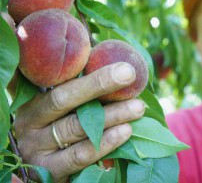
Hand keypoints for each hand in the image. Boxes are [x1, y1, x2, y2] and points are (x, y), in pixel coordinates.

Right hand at [13, 62, 144, 181]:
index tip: (121, 67)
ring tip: (137, 107)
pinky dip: (105, 143)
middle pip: (63, 99)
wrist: (39, 171)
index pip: (60, 81)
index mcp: (33, 101)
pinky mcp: (49, 171)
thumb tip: (112, 68)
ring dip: (111, 116)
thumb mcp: (60, 110)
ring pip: (76, 127)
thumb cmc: (57, 129)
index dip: (92, 74)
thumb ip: (78, 91)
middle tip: (128, 75)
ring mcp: (36, 148)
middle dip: (99, 84)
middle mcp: (28, 123)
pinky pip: (80, 155)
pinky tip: (125, 132)